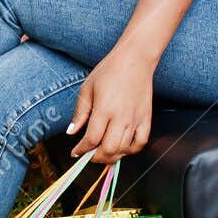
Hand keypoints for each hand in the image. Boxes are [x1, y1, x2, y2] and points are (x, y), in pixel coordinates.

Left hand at [67, 48, 154, 162]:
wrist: (135, 60)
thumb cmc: (109, 71)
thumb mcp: (87, 89)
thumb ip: (80, 113)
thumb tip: (71, 132)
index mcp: (104, 109)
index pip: (92, 139)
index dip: (81, 150)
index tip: (76, 152)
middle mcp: (121, 117)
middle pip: (109, 149)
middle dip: (96, 157)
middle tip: (89, 155)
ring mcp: (135, 119)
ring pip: (124, 149)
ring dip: (111, 156)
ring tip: (102, 152)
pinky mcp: (146, 118)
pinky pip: (140, 143)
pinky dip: (131, 150)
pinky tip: (122, 147)